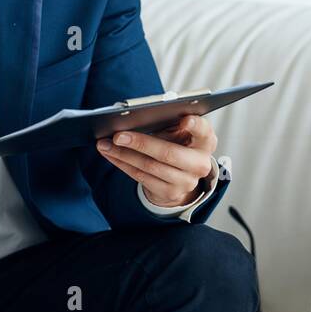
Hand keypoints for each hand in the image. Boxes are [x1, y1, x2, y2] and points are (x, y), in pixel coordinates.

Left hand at [96, 113, 217, 206]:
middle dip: (141, 143)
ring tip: (105, 144)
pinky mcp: (170, 192)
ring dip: (123, 154)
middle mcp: (200, 163)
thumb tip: (137, 119)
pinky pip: (140, 177)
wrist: (182, 177)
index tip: (184, 119)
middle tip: (118, 135)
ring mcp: (186, 181)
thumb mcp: (181, 133)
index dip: (195, 125)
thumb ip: (169, 124)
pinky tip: (110, 154)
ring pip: (149, 166)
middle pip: (168, 153)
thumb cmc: (179, 144)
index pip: (203, 131)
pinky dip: (122, 164)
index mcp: (205, 141)